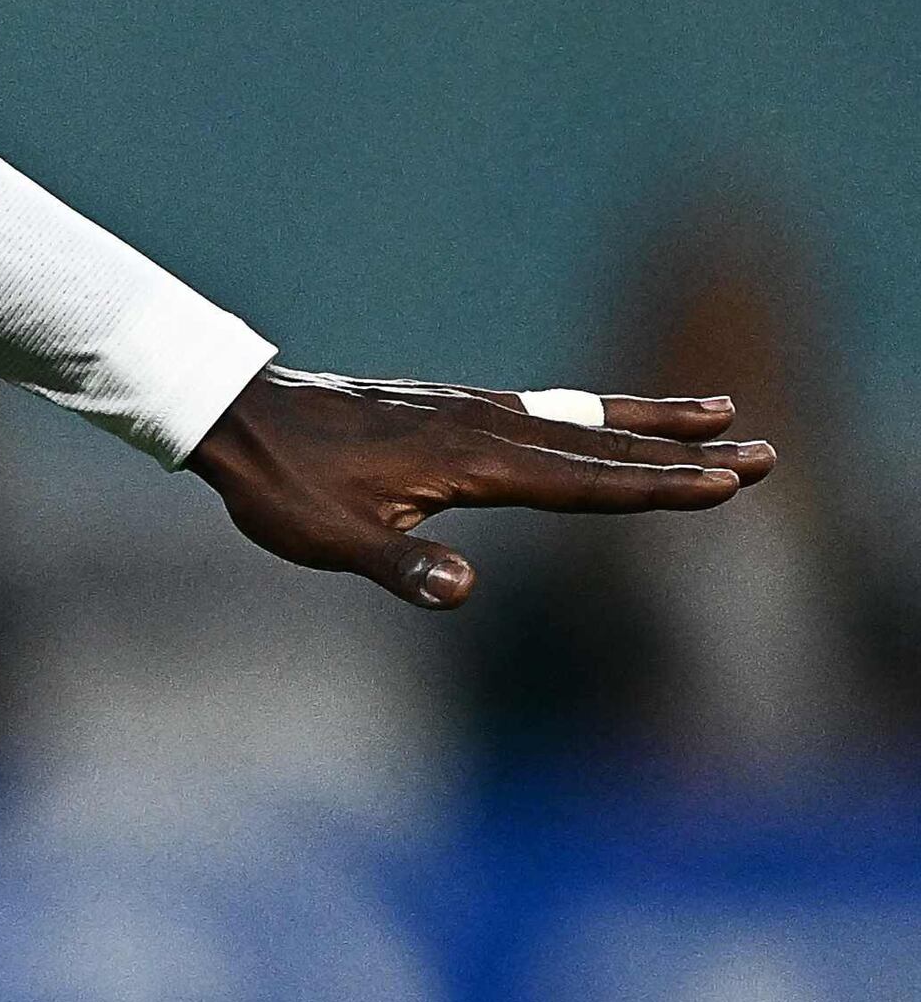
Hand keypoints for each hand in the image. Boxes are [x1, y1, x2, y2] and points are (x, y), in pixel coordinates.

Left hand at [186, 366, 772, 608]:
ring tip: (716, 409)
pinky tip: (604, 418)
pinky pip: (541, 409)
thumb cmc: (282, 486)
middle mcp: (483, 425)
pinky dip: (591, 410)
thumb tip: (463, 594)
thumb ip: (401, 567)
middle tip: (767, 448)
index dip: (657, 486)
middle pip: (601, 441)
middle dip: (683, 449)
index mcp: (471, 460)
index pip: (585, 481)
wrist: (234, 413)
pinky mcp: (448, 408)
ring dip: (649, 418)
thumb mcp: (331, 541)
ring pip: (577, 416)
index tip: (728, 484)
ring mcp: (467, 410)